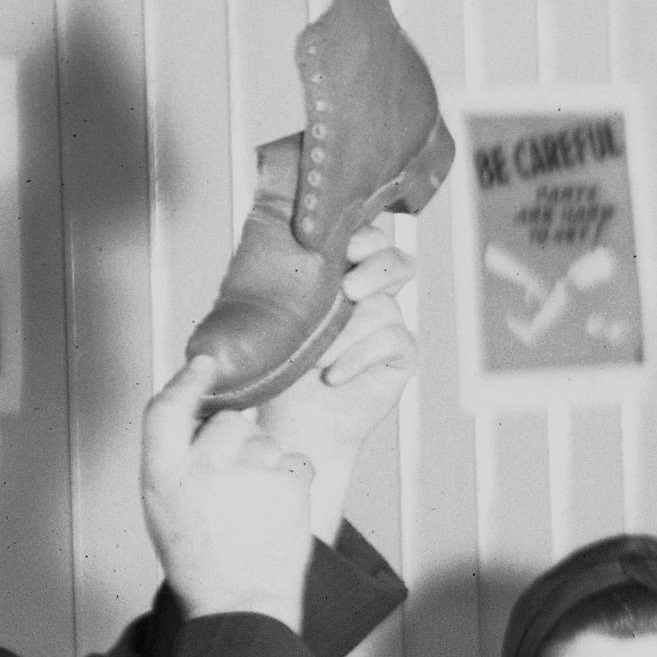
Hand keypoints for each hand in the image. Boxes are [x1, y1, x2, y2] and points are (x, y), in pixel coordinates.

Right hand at [134, 354, 319, 631]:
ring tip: (256, 505)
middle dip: (237, 440)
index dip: (187, 381)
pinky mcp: (288, 482)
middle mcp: (203, 465)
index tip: (204, 364)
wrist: (239, 602)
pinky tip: (278, 508)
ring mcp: (249, 471)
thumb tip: (199, 420)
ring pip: (266, 439)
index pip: (165, 407)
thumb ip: (176, 460)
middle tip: (236, 482)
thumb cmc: (200, 560)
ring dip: (266, 461)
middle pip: (228, 421)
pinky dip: (293, 478)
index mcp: (162, 471)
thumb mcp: (163, 506)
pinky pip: (296, 460)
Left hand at [263, 210, 427, 524]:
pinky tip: (333, 376)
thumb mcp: (262, 317)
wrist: (292, 422)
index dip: (365, 236)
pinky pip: (392, 341)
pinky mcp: (399, 356)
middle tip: (349, 289)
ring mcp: (387, 325)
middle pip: (397, 262)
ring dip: (348, 331)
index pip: (367, 239)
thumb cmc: (273, 368)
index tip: (347, 247)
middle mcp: (369, 295)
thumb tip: (257, 234)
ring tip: (318, 355)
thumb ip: (269, 279)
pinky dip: (358, 358)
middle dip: (377, 267)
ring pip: (385, 307)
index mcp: (339, 275)